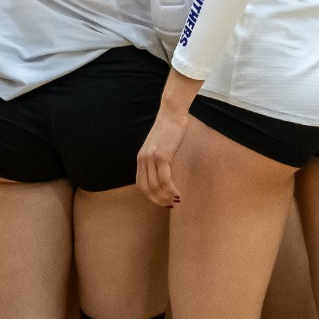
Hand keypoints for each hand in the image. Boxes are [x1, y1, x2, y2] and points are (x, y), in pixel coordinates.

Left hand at [136, 82, 195, 206]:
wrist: (172, 114)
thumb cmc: (169, 130)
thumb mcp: (158, 147)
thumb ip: (157, 160)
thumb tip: (164, 174)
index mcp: (141, 159)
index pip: (141, 185)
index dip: (151, 197)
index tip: (162, 202)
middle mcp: (143, 160)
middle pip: (147, 189)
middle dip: (159, 200)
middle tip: (170, 204)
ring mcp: (151, 158)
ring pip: (156, 187)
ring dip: (166, 197)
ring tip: (176, 200)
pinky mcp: (162, 156)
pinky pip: (165, 179)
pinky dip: (171, 190)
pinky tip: (178, 193)